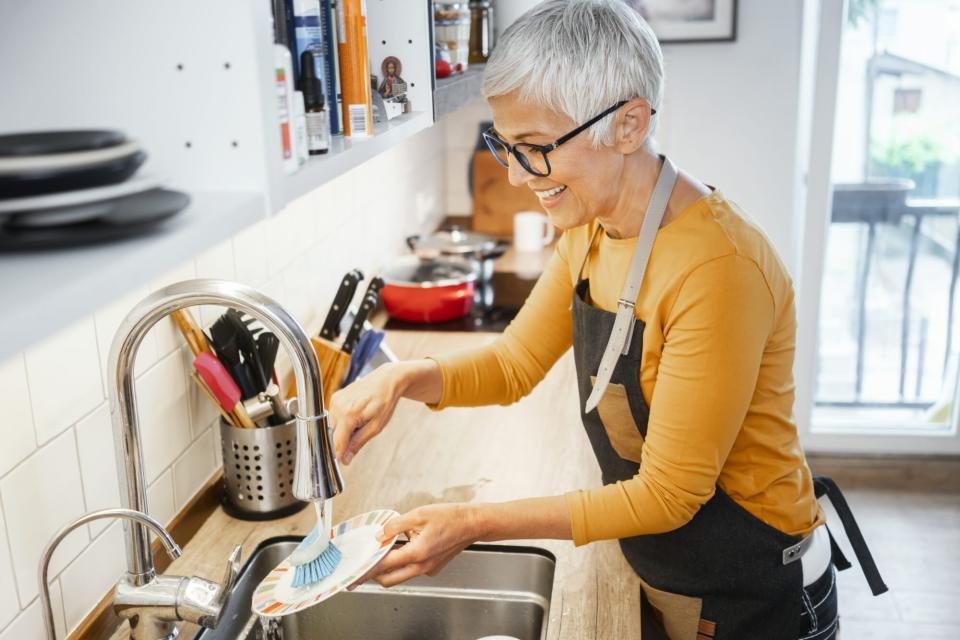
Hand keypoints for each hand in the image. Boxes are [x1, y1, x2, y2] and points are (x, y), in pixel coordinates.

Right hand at [330, 359, 441, 464]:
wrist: (387, 379)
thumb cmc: (385, 401)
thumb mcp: (376, 426)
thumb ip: (358, 443)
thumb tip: (345, 459)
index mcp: (348, 415)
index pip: (337, 443)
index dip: (340, 454)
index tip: (344, 462)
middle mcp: (338, 406)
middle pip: (333, 435)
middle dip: (345, 439)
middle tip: (362, 432)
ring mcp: (335, 400)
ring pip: (332, 426)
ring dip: (344, 429)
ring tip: (361, 420)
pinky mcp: (335, 396)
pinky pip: (334, 416)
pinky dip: (343, 420)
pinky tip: (356, 414)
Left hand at [350, 503, 482, 587]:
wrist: (472, 524)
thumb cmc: (450, 517)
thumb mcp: (418, 514)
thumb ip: (395, 525)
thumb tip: (380, 534)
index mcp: (417, 553)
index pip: (384, 566)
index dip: (368, 566)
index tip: (357, 568)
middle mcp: (422, 566)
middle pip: (389, 580)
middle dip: (374, 575)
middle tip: (364, 567)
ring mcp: (429, 569)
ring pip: (400, 576)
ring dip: (388, 568)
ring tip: (382, 553)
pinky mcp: (433, 568)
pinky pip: (412, 570)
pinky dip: (402, 563)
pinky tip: (402, 548)